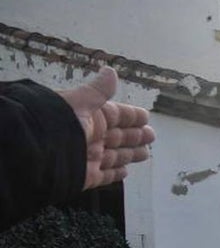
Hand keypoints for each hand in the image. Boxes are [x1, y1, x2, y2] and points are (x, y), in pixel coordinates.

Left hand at [57, 67, 155, 189]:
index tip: (146, 117)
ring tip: (145, 154)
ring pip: (116, 156)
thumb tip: (111, 71)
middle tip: (151, 135)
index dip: (132, 116)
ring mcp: (90, 157)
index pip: (116, 116)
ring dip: (131, 154)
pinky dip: (116, 174)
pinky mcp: (88, 176)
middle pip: (119, 137)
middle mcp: (91, 137)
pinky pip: (106, 176)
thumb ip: (98, 90)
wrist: (39, 152)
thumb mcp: (82, 102)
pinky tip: (126, 172)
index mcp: (91, 118)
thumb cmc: (61, 123)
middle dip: (136, 136)